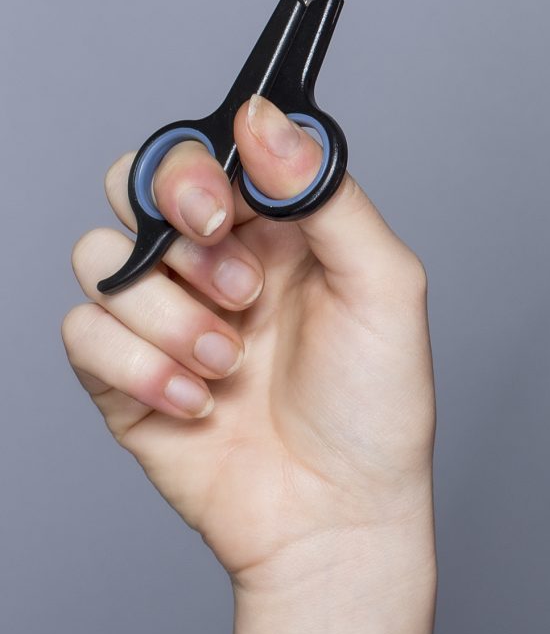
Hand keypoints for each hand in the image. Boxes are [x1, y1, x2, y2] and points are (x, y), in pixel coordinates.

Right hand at [62, 92, 438, 596]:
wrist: (338, 515)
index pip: (207, 150)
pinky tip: (201, 402)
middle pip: (132, 185)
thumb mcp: (383, 286)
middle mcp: (213, 261)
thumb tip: (266, 119)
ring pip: (103, 262)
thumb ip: (328, 195)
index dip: (201, 166)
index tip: (228, 210)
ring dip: (172, 316)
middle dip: (171, 220)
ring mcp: (163, 316)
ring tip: (233, 363)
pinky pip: (83, 335)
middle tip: (233, 280)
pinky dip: (142, 369)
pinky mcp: (122, 377)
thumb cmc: (375, 405)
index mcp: (277, 227)